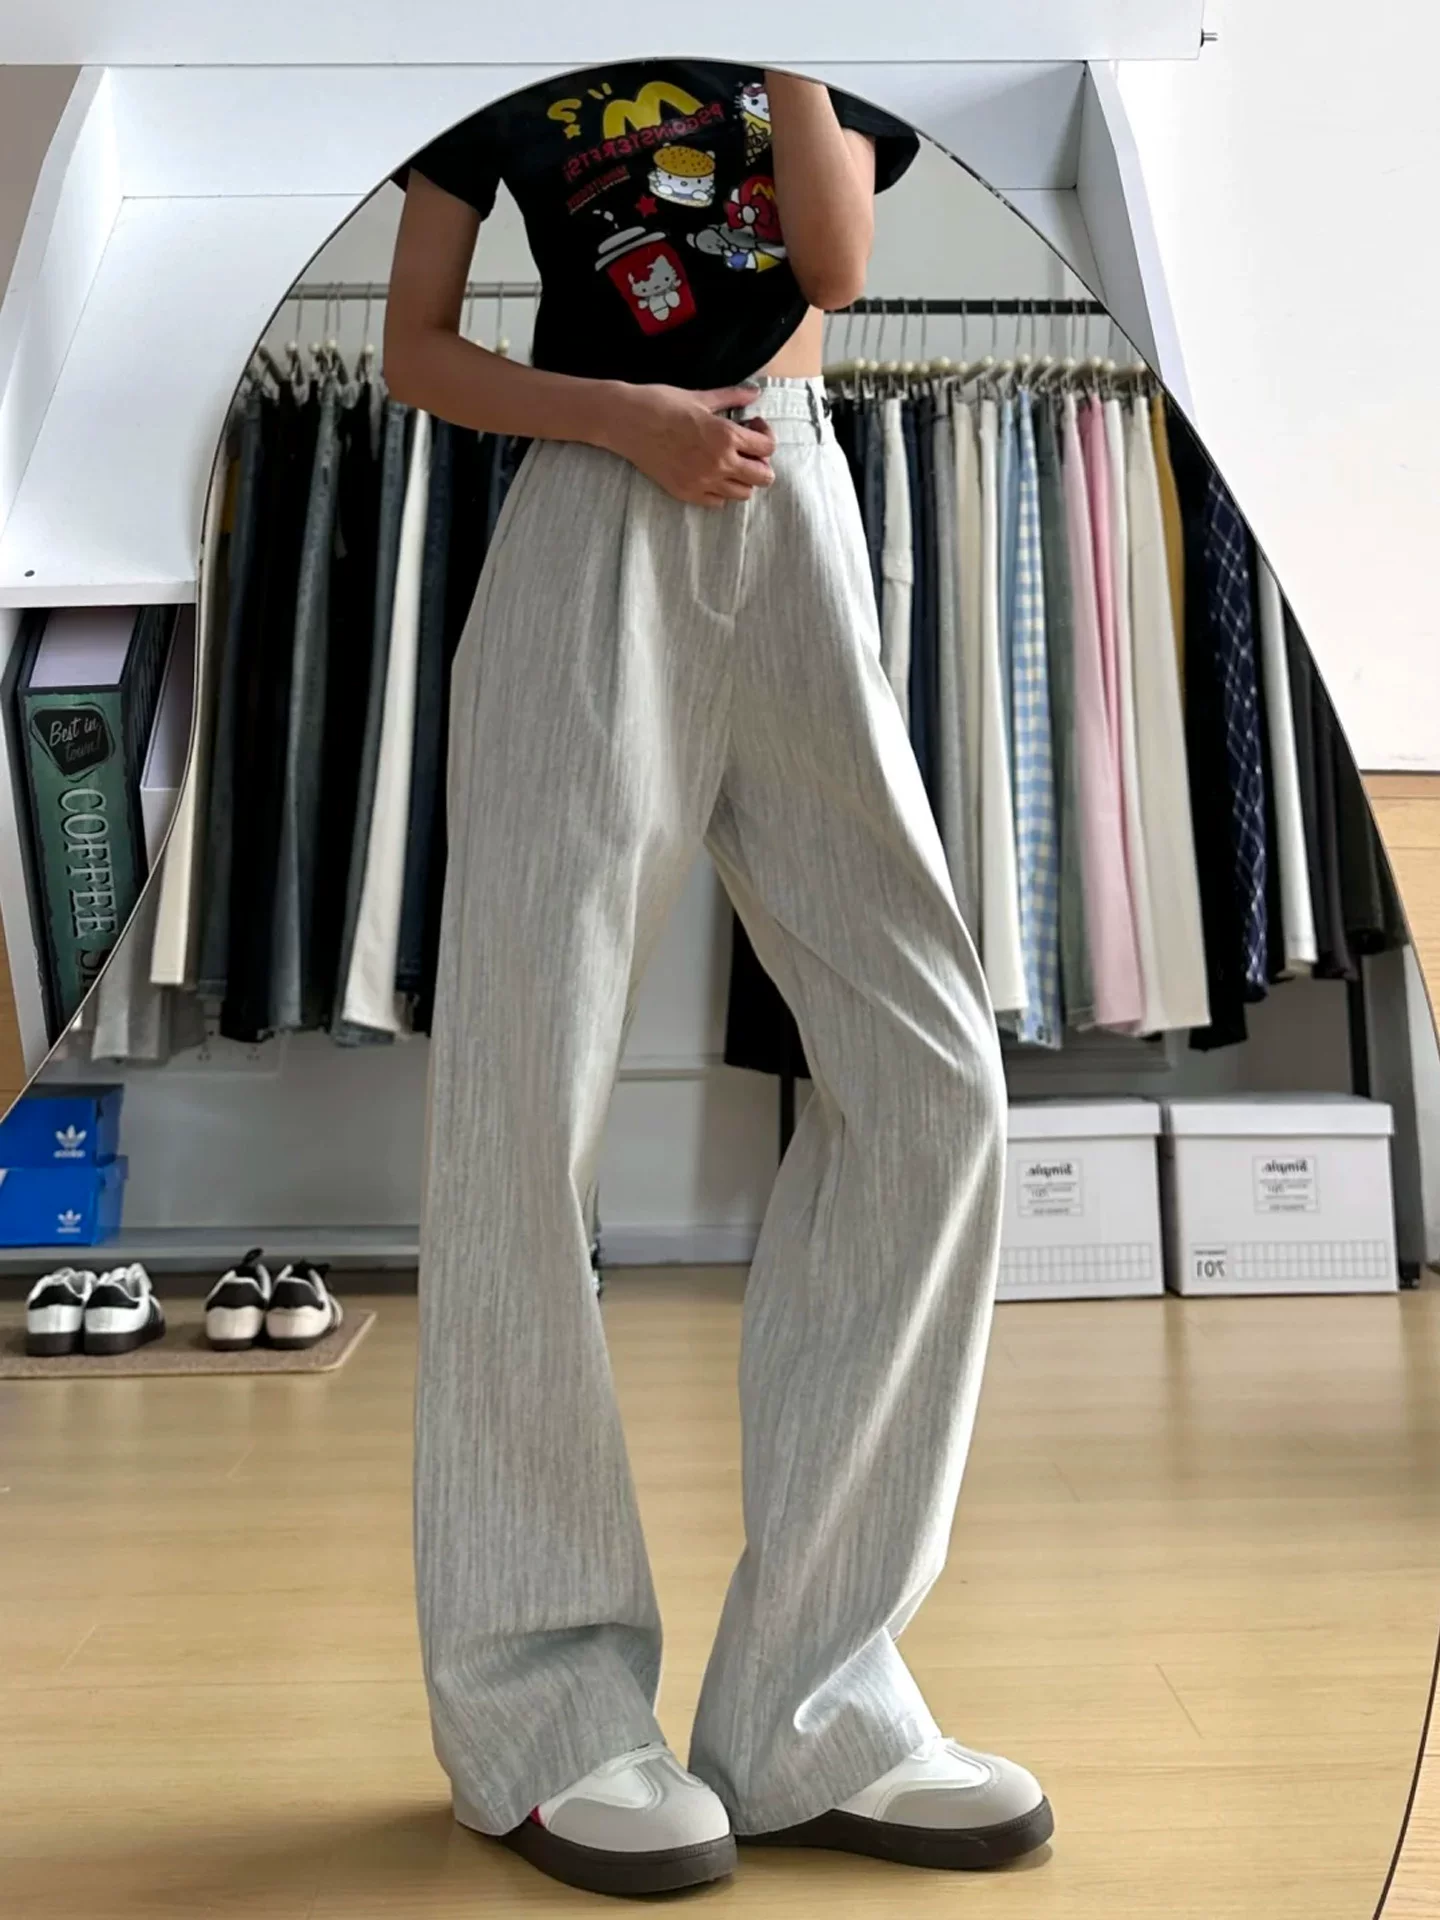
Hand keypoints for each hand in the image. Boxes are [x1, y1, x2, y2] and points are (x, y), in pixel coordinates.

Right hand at [601, 383, 776, 505]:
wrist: (626, 421)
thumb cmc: (662, 403)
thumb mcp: (701, 397)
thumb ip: (732, 397)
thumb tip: (754, 393)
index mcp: (726, 437)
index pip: (768, 448)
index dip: (765, 435)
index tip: (752, 427)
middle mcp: (719, 464)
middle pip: (763, 478)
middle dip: (761, 462)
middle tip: (746, 449)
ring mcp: (703, 483)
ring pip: (743, 493)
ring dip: (742, 478)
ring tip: (729, 462)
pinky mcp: (686, 494)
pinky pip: (718, 503)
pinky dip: (721, 491)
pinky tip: (711, 473)